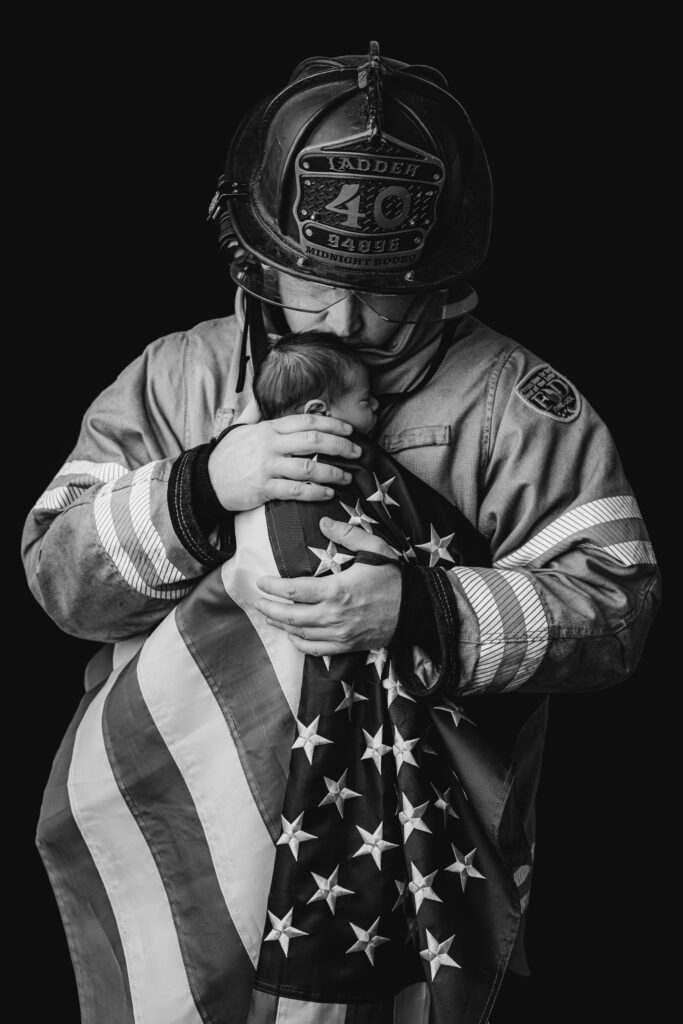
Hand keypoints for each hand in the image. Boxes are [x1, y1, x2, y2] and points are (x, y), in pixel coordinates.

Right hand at [208, 414, 361, 511]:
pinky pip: (296, 490)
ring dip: (332, 472)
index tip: (349, 429)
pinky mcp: (264, 488)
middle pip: (313, 441)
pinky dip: (315, 492)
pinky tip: (328, 493)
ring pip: (308, 467)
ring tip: (346, 476)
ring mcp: (268, 467)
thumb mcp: (240, 428)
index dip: (332, 423)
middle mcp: (271, 445)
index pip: (307, 420)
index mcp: (269, 428)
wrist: (206, 480)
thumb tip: (259, 397)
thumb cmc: (228, 455)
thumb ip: (253, 412)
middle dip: (340, 445)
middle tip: (357, 451)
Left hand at [254, 517, 401, 655]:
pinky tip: (291, 635)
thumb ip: (347, 534)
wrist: (416, 608)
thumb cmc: (394, 577)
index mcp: (337, 590)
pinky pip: (315, 649)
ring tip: (268, 615)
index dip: (272, 587)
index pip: (294, 591)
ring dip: (280, 624)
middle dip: (269, 608)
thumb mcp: (373, 549)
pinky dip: (299, 643)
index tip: (261, 582)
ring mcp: (339, 634)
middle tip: (256, 601)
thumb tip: (324, 523)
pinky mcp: (346, 646)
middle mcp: (334, 616)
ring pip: (299, 633)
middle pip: (290, 615)